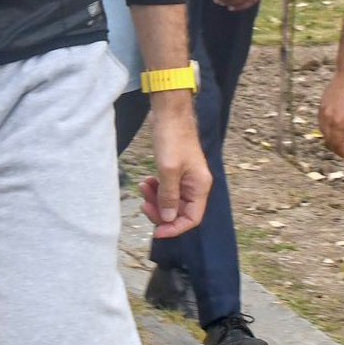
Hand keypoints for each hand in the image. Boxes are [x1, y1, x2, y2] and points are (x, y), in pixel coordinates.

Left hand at [139, 96, 210, 237]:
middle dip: (161, 211)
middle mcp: (195, 185)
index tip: (156, 231)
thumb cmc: (172, 138)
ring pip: (170, 201)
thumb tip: (168, 219)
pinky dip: (156, 189)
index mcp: (199, 187)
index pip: (192, 219)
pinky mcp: (176, 171)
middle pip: (179, 212)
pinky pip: (166, 189)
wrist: (170, 113)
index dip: (174, 228)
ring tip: (143, 187)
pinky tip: (146, 181)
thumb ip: (169, 196)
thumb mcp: (168, 170)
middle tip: (144, 205)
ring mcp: (186, 178)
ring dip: (155, 199)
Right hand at [319, 69, 343, 157]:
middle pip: (328, 140)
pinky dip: (326, 131)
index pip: (337, 143)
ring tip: (339, 144)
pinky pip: (321, 124)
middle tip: (343, 153)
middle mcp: (328, 119)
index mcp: (339, 122)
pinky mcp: (321, 106)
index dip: (342, 152)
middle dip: (335, 149)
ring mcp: (322, 112)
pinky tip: (333, 131)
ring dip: (330, 140)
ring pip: (323, 132)